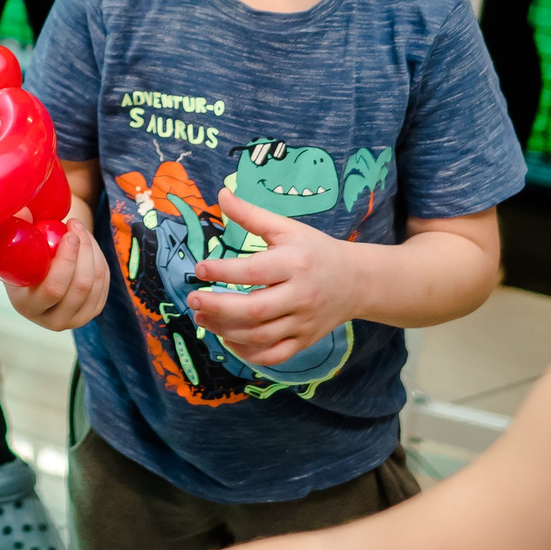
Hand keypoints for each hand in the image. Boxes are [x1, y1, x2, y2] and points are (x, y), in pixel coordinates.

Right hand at [6, 215, 108, 330]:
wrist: (35, 275)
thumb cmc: (20, 256)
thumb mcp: (13, 245)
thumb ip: (17, 226)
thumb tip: (23, 209)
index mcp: (28, 306)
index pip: (54, 288)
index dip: (67, 260)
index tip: (69, 234)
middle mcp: (53, 320)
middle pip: (81, 286)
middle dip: (84, 249)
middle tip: (75, 225)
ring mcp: (76, 319)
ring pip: (96, 281)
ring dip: (92, 249)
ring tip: (79, 228)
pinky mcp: (93, 311)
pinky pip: (105, 281)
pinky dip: (99, 257)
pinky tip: (87, 242)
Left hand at [183, 188, 364, 368]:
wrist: (357, 281)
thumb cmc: (316, 250)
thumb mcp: (287, 228)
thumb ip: (252, 215)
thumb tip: (221, 194)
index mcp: (295, 263)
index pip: (254, 271)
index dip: (223, 271)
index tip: (199, 268)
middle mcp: (300, 296)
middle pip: (255, 309)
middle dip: (219, 308)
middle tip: (193, 300)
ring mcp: (303, 323)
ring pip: (260, 336)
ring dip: (225, 331)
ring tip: (202, 319)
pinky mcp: (304, 341)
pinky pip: (273, 356)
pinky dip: (248, 353)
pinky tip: (228, 340)